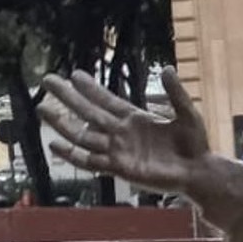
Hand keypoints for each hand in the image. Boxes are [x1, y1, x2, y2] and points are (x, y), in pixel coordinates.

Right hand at [37, 67, 211, 194]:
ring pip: (83, 135)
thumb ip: (176, 93)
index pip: (106, 100)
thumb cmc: (196, 145)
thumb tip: (167, 68)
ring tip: (43, 109)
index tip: (74, 74)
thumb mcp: (188, 114)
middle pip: (88, 112)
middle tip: (48, 80)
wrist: (199, 173)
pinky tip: (54, 144)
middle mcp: (122, 133)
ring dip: (63, 123)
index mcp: (135, 118)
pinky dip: (72, 155)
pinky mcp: (119, 168)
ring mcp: (118, 150)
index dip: (91, 88)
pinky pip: (90, 162)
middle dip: (68, 97)